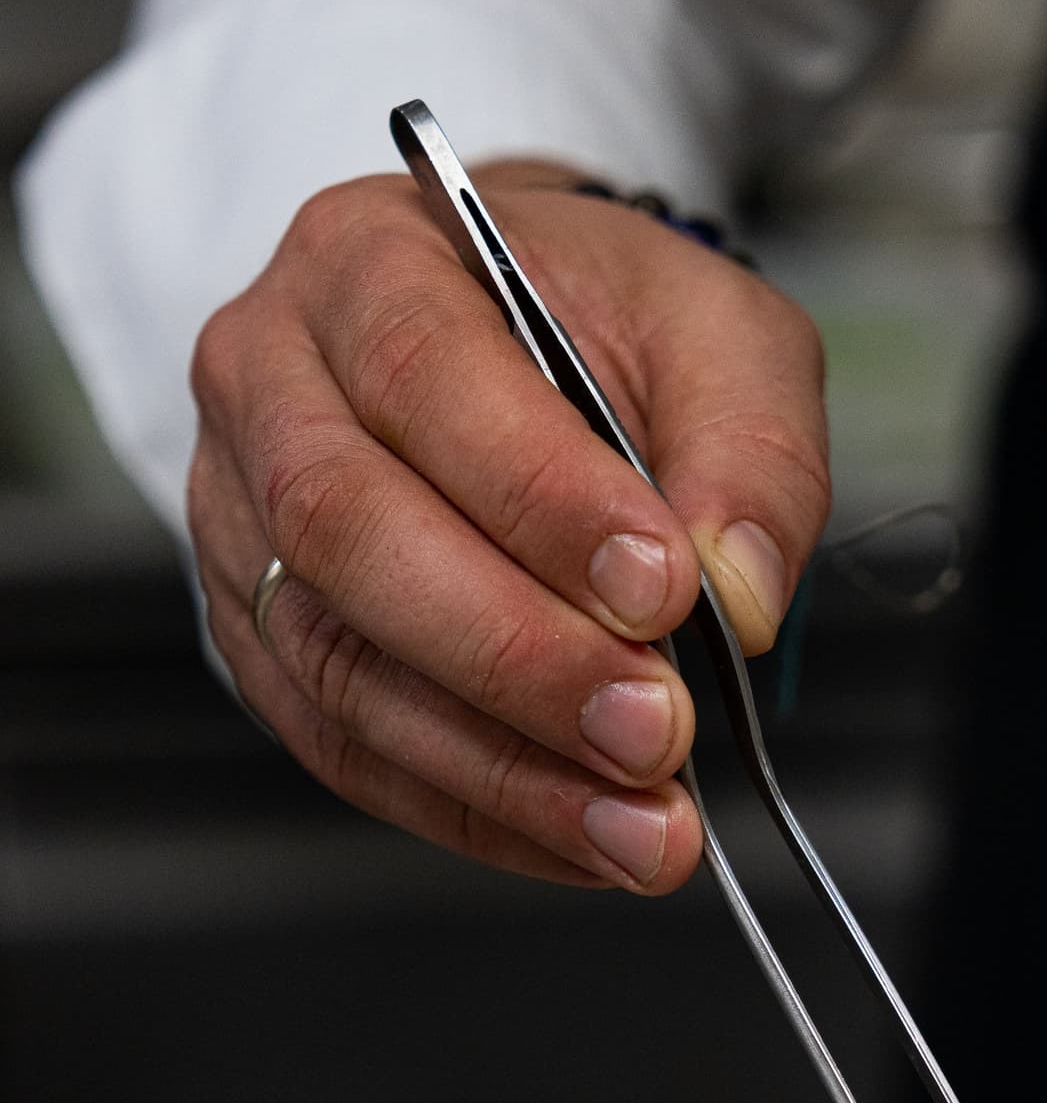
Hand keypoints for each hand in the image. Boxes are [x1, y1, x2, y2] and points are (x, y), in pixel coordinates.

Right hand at [187, 158, 829, 888]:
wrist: (516, 339)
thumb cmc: (600, 322)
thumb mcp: (715, 330)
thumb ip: (748, 445)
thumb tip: (738, 594)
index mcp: (365, 262)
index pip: (423, 377)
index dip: (541, 500)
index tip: (664, 592)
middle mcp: (269, 384)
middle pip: (349, 530)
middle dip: (516, 655)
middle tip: (654, 732)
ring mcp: (241, 520)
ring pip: (337, 664)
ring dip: (501, 768)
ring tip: (639, 827)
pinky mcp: (258, 637)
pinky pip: (343, 747)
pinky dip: (472, 809)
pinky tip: (580, 840)